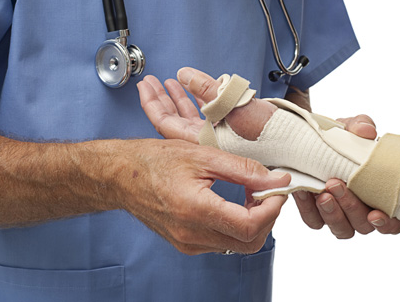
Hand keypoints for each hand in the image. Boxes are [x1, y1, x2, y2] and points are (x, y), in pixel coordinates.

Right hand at [104, 138, 289, 254]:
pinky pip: (222, 243)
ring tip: (251, 193)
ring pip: (238, 246)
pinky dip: (237, 226)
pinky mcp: (186, 244)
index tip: (277, 188)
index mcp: (195, 209)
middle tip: (268, 192)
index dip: (272, 208)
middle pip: (249, 242)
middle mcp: (191, 234)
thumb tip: (277, 180)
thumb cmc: (156, 160)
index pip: (250, 225)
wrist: (122, 176)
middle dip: (268, 218)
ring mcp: (188, 243)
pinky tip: (235, 203)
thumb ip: (244, 169)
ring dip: (254, 222)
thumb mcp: (204, 155)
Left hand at [137, 70, 276, 142]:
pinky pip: (206, 117)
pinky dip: (198, 103)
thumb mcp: (234, 105)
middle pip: (174, 121)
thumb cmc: (267, 133)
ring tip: (170, 84)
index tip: (145, 86)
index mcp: (201, 139)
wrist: (293, 146)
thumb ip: (208, 90)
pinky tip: (196, 92)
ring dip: (179, 100)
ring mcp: (217, 137)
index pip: (165, 123)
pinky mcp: (230, 134)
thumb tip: (184, 74)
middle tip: (151, 83)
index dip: (152, 104)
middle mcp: (206, 140)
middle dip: (162, 99)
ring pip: (189, 119)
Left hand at [293, 115, 399, 237]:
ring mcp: (341, 215)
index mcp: (382, 195)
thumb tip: (367, 131)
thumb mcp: (352, 128)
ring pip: (341, 228)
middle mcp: (364, 211)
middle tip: (335, 184)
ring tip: (322, 192)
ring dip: (332, 213)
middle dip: (350, 207)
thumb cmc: (343, 138)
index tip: (375, 214)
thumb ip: (361, 126)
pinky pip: (314, 221)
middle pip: (363, 225)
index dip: (388, 223)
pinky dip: (308, 208)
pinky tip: (304, 190)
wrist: (314, 139)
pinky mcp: (317, 215)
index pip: (393, 222)